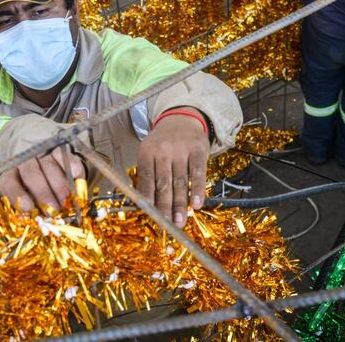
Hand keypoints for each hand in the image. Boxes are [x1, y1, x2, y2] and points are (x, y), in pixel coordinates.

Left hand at [0, 146, 85, 211]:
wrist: (48, 170)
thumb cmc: (36, 195)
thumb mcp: (29, 203)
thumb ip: (33, 210)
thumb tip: (43, 222)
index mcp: (11, 177)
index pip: (8, 183)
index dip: (17, 194)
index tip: (29, 208)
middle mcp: (24, 162)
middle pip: (31, 174)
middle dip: (44, 194)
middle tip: (54, 210)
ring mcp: (42, 155)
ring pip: (49, 167)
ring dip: (60, 187)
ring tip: (67, 202)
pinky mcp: (59, 151)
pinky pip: (65, 158)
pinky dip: (72, 170)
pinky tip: (76, 183)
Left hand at [137, 108, 210, 227]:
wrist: (181, 119)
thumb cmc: (162, 144)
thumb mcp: (149, 153)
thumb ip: (147, 176)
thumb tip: (146, 206)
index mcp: (146, 152)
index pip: (146, 178)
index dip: (147, 198)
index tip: (149, 216)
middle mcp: (163, 150)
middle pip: (163, 183)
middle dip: (165, 207)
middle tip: (167, 226)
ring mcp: (181, 149)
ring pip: (180, 181)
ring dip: (180, 204)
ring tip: (180, 222)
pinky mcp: (198, 149)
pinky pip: (198, 172)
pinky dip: (197, 190)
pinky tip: (197, 205)